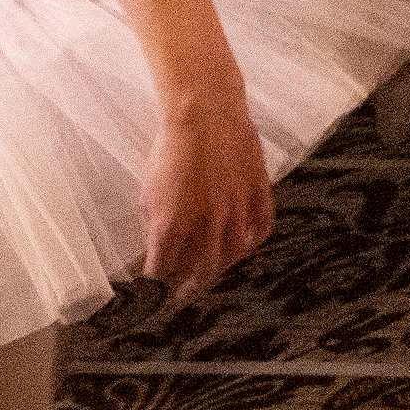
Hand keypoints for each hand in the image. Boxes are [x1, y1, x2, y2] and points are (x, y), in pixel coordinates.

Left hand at [137, 89, 270, 294]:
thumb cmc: (171, 147)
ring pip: (233, 254)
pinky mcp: (258, 193)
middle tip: (184, 295)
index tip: (155, 290)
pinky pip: (260, 228)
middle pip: (201, 270)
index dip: (158, 283)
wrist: (205, 113)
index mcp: (172, 224)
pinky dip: (253, 243)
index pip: (164, 268)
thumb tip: (157, 245)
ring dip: (222, 269)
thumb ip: (154, 224)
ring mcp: (236, 209)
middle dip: (190, 287)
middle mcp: (207, 223)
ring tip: (214, 274)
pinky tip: (246, 247)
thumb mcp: (148, 189)